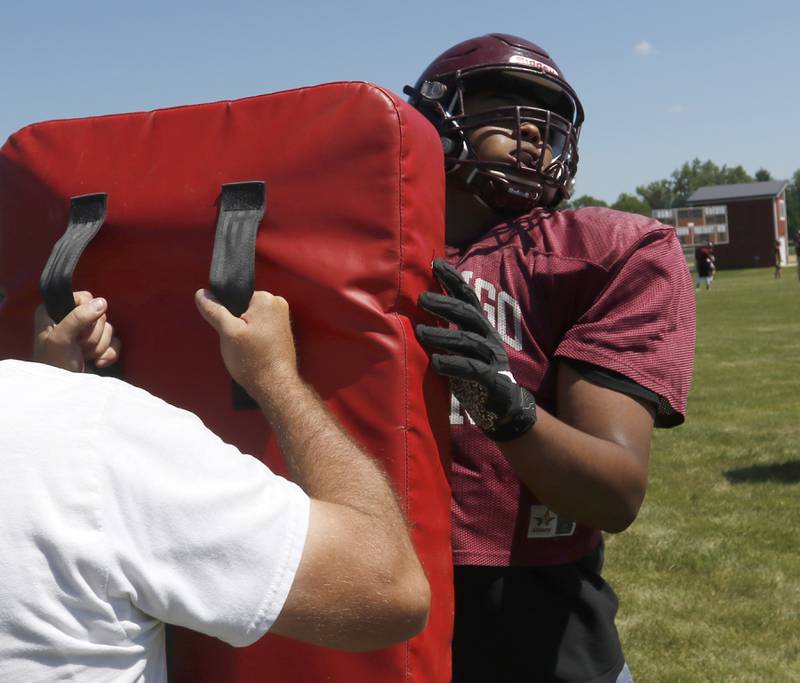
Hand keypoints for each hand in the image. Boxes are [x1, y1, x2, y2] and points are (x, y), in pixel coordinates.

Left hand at [33, 291, 120, 372]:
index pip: (84, 298)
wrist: (64, 389)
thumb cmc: (54, 363)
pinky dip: (108, 354)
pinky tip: (97, 363)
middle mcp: (73, 319)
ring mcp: (88, 334)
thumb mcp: (61, 339)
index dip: (86, 313)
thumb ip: (78, 318)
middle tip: (78, 347)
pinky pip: (116, 342)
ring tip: (84, 356)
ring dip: (98, 347)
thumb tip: (102, 302)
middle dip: (91, 335)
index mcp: (56, 311)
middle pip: (99, 315)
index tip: (76, 329)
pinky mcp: (100, 346)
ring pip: (109, 329)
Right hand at [194, 289, 297, 398]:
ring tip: (247, 349)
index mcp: (266, 299)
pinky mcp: (282, 332)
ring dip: (243, 332)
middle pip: (243, 307)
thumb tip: (202, 293)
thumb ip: (214, 310)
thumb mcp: (227, 333)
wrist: (275, 386)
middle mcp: (278, 305)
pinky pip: (260, 328)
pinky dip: (252, 338)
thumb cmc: (254, 360)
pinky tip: (253, 352)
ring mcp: (282, 319)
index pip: (236, 297)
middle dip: (235, 324)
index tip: (230, 331)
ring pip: (250, 319)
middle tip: (238, 343)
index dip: (227, 314)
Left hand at [416, 259, 535, 440]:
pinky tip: (436, 363)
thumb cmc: (475, 376)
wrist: (504, 409)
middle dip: (445, 303)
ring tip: (420, 331)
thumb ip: (446, 332)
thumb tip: (418, 312)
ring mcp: (491, 359)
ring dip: (443, 335)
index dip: (454, 280)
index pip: (468, 298)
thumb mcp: (461, 350)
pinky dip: (454, 364)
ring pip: (467, 340)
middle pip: (467, 314)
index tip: (435, 264)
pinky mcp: (492, 380)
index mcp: (480, 328)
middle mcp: (487, 338)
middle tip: (421, 298)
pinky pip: (472, 370)